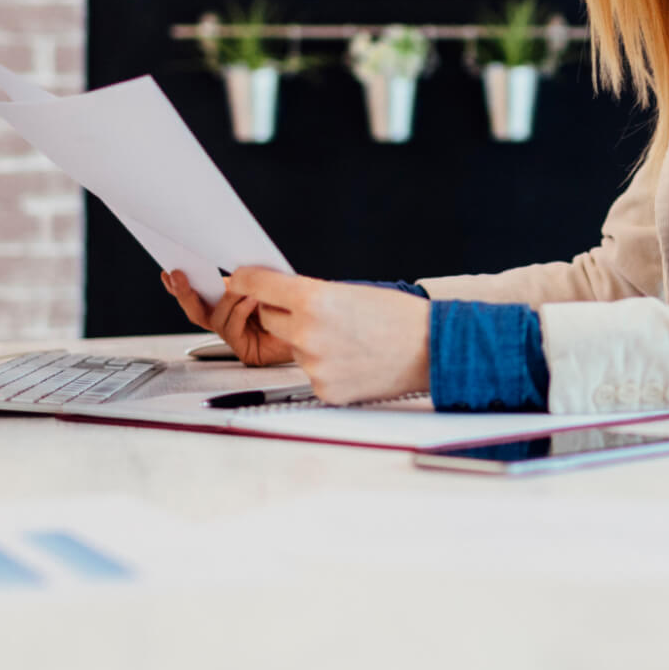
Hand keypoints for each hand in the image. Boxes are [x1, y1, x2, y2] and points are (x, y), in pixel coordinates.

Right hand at [160, 269, 294, 366]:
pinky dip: (241, 310)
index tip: (168, 273)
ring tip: (247, 288)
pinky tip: (253, 301)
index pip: (200, 296)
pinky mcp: (246, 351)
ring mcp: (237, 338)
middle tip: (178, 276)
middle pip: (197, 312)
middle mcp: (231, 322)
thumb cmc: (297, 304)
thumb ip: (244, 278)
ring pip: (215, 318)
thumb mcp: (265, 282)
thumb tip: (227, 269)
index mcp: (232, 304)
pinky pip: (232, 328)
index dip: (181, 287)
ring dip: (229, 299)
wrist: (319, 327)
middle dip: (185, 293)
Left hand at [225, 268, 430, 403]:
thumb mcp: (350, 291)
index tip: (238, 280)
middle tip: (310, 311)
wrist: (431, 349)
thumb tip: (277, 296)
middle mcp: (307, 332)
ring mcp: (313, 364)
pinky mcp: (323, 389)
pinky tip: (350, 359)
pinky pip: (309, 372)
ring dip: (306, 341)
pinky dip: (323, 365)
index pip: (259, 285)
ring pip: (291, 347)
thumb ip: (310, 294)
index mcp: (314, 300)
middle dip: (280, 312)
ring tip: (345, 339)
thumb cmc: (398, 317)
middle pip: (268, 318)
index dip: (245, 280)